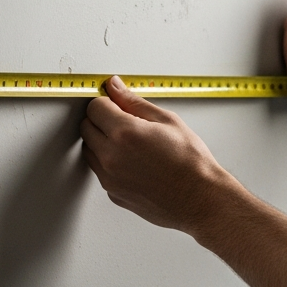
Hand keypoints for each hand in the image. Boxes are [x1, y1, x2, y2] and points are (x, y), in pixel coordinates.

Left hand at [80, 76, 236, 232]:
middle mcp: (111, 156)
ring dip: (102, 142)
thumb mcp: (168, 121)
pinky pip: (101, 171)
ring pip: (90, 150)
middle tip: (126, 122)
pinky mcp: (112, 193)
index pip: (95, 107)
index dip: (107, 102)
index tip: (117, 104)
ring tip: (132, 144)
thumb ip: (134, 102)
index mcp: (125, 133)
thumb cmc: (191, 163)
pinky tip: (134, 162)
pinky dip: (110, 163)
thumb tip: (115, 87)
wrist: (200, 199)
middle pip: (86, 127)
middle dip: (102, 120)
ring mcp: (109, 178)